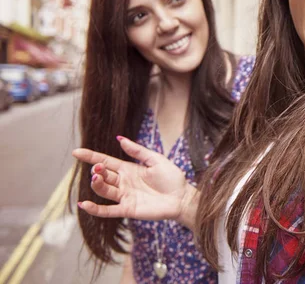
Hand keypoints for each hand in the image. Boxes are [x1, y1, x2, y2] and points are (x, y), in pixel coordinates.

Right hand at [73, 136, 196, 224]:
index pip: (105, 161)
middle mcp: (123, 182)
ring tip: (96, 178)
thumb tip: (120, 139)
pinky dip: (95, 209)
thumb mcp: (155, 159)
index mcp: (128, 169)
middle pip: (103, 175)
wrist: (182, 197)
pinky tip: (84, 204)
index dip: (91, 157)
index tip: (76, 152)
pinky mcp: (128, 209)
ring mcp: (124, 196)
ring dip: (96, 185)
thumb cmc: (172, 178)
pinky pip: (108, 210)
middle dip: (97, 170)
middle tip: (98, 168)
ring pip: (103, 190)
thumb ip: (138, 151)